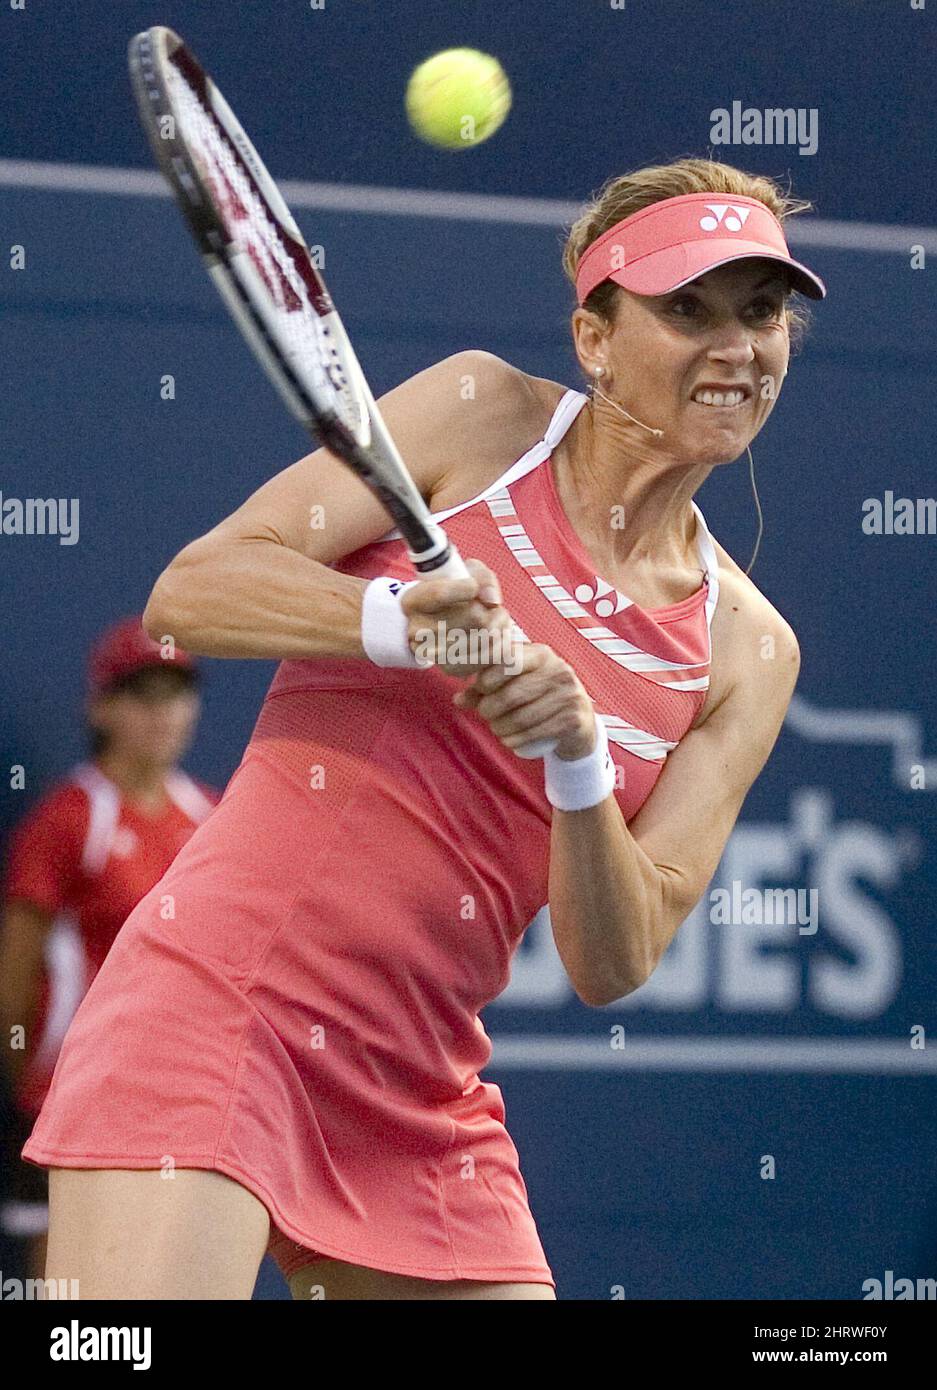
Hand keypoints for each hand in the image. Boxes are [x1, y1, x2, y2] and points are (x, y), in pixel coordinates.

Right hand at [400, 558, 521, 678]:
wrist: (439, 624)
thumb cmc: (453, 593)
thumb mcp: (463, 572)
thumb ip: (481, 578)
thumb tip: (492, 601)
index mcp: (414, 601)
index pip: (440, 594)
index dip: (465, 588)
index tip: (473, 586)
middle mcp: (417, 630)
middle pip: (472, 616)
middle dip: (493, 610)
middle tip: (498, 609)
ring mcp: (432, 654)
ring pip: (485, 638)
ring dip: (502, 628)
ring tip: (501, 622)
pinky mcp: (450, 669)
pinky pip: (488, 659)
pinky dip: (501, 646)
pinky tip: (500, 638)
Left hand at [453, 644, 597, 759]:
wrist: (578, 717)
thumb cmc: (537, 695)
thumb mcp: (514, 682)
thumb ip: (484, 689)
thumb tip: (458, 700)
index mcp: (540, 654)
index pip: (508, 660)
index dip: (487, 678)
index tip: (480, 688)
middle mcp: (557, 670)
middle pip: (511, 694)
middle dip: (490, 709)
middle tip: (485, 714)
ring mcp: (567, 695)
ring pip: (522, 718)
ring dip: (500, 728)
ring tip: (496, 728)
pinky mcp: (572, 719)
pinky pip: (535, 733)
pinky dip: (515, 740)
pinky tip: (509, 740)